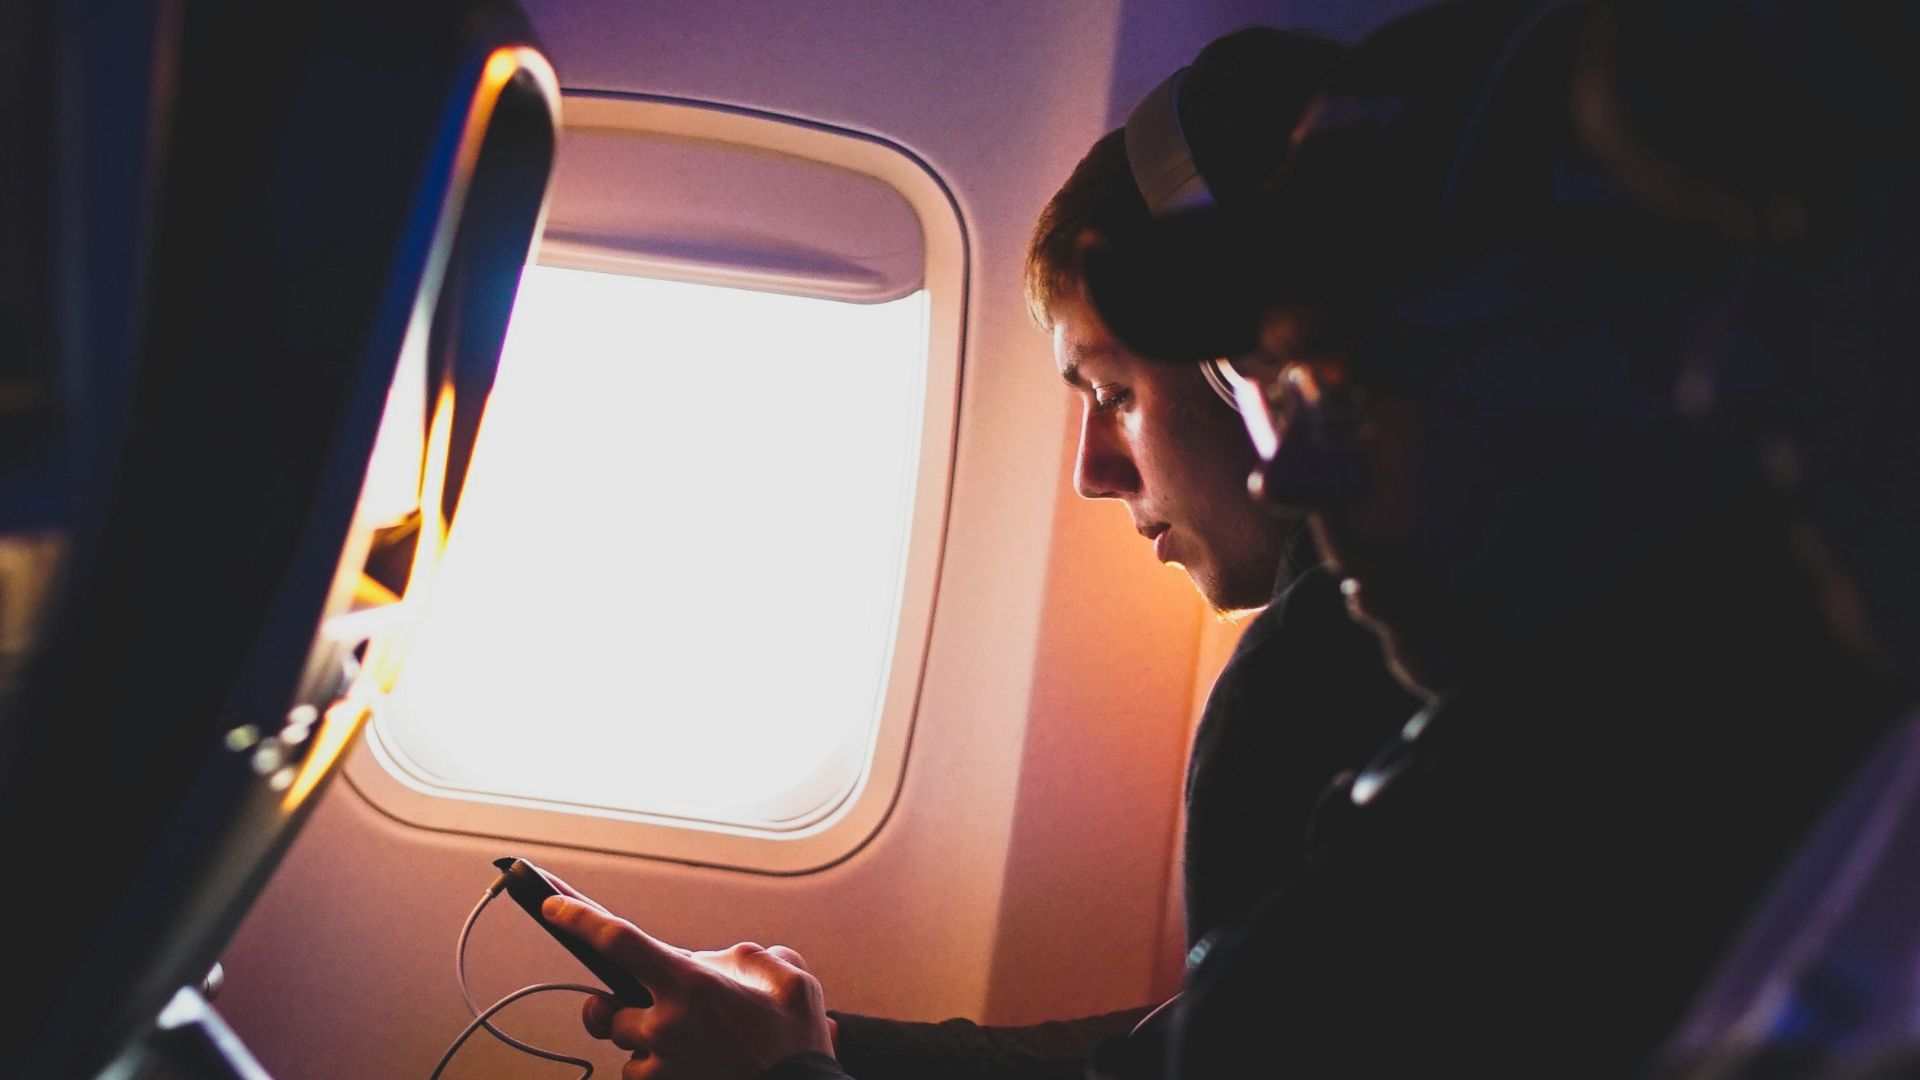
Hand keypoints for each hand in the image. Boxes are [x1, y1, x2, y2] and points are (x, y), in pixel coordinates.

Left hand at [542, 896, 835, 1079]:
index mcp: (690, 985)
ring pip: (624, 1049)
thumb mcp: (782, 974)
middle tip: (639, 1005)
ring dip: (642, 1043)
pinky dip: (656, 1069)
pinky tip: (692, 1063)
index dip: (579, 920)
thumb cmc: (795, 1036)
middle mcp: (667, 1026)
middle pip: (605, 1011)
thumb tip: (716, 965)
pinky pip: (641, 1077)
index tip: (552, 906)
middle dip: (616, 1008)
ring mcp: (663, 1067)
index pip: (619, 942)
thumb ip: (742, 958)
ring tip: (686, 1042)